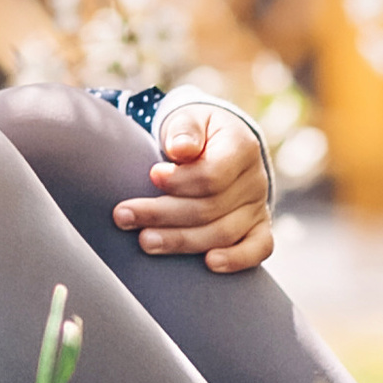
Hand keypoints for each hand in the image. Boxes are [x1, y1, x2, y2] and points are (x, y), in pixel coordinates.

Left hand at [117, 101, 272, 272]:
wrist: (214, 143)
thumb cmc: (194, 132)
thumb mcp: (188, 118)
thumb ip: (184, 130)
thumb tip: (181, 149)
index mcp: (241, 147)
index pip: (212, 175)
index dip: (180, 180)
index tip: (151, 176)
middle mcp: (255, 180)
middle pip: (210, 207)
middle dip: (162, 214)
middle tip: (123, 215)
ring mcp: (257, 206)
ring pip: (223, 232)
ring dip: (181, 240)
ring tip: (144, 241)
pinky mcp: (258, 227)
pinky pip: (258, 249)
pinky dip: (236, 260)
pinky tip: (209, 264)